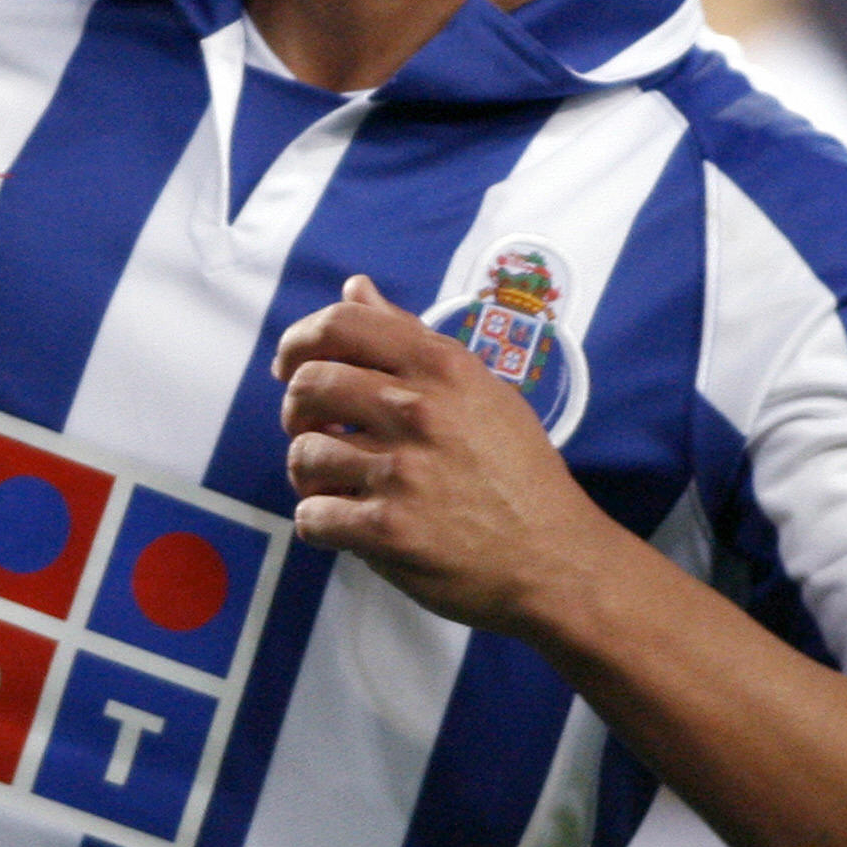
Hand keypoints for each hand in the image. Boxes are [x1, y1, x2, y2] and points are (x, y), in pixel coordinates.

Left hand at [273, 275, 602, 635]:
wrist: (555, 559)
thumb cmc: (517, 472)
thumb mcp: (479, 388)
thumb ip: (411, 337)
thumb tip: (355, 287)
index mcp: (441, 367)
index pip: (339, 325)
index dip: (298, 341)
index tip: (291, 364)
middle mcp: (418, 410)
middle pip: (308, 385)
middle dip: (296, 411)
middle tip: (314, 431)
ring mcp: (401, 471)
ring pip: (303, 454)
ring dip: (309, 473)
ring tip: (337, 483)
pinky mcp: (387, 531)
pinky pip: (312, 515)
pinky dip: (318, 522)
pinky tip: (344, 523)